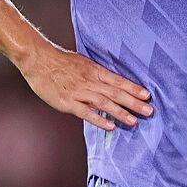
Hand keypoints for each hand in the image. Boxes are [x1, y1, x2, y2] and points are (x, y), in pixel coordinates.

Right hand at [18, 43, 153, 130]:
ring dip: (120, 112)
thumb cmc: (60, 61)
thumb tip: (112, 83)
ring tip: (134, 121)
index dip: (133, 88)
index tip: (147, 95)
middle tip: (149, 110)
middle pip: (115, 93)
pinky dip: (98, 119)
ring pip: (103, 103)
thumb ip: (97, 74)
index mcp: (94, 70)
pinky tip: (110, 126)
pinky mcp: (67, 103)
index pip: (118, 81)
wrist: (38, 60)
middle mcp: (89, 81)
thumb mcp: (83, 63)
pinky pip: (85, 112)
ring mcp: (79, 92)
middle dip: (133, 102)